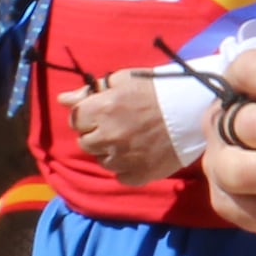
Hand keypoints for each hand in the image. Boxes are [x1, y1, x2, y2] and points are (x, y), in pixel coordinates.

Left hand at [69, 68, 187, 183]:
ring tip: (131, 139)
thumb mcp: (122, 80)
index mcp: (102, 110)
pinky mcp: (139, 175)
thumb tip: (62, 100)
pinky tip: (138, 153)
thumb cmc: (156, 89)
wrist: (192, 109)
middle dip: (97, 134)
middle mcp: (109, 137)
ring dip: (110, 151)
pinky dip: (126, 167)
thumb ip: (90, 91)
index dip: (88, 116)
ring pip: (102, 161)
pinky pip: (120, 175)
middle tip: (118, 125)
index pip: (75, 120)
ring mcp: (123, 159)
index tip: (102, 113)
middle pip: (85, 143)